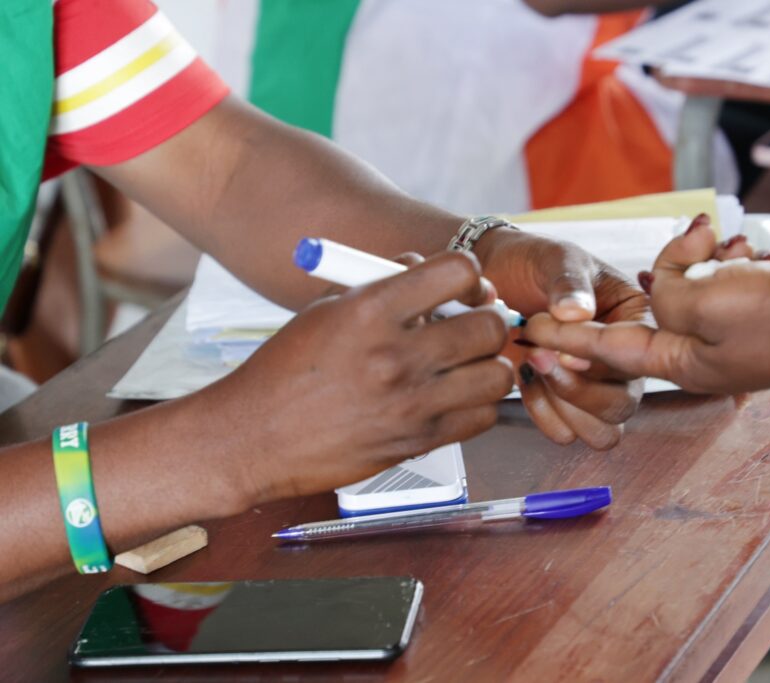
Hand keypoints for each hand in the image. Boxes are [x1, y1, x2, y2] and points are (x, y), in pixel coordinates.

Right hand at [208, 252, 513, 505]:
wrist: (253, 437)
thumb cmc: (288, 368)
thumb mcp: (327, 307)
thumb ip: (385, 283)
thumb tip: (439, 273)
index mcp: (371, 310)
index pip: (459, 271)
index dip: (470, 277)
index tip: (464, 289)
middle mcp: (396, 355)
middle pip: (489, 326)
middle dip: (487, 320)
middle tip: (474, 326)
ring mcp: (411, 403)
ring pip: (497, 375)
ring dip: (488, 365)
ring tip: (468, 365)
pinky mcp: (419, 441)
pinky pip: (484, 417)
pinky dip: (478, 405)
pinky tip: (456, 398)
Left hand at [474, 228, 646, 449]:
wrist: (494, 274)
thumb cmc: (531, 261)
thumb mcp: (554, 258)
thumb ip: (568, 282)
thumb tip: (575, 313)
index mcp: (634, 321)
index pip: (634, 359)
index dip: (595, 359)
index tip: (556, 340)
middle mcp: (622, 361)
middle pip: (622, 405)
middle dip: (576, 389)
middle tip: (535, 354)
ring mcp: (594, 387)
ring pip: (600, 431)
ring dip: (562, 407)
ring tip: (530, 366)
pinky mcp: (562, 404)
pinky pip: (566, 433)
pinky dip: (543, 414)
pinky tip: (524, 378)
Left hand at [522, 216, 769, 394]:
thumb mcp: (703, 304)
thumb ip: (665, 295)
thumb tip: (659, 290)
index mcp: (676, 361)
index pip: (602, 347)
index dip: (564, 336)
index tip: (527, 331)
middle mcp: (692, 353)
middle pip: (651, 309)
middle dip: (669, 269)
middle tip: (700, 243)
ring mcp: (719, 336)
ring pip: (686, 287)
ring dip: (703, 259)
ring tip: (734, 243)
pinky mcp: (742, 317)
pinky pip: (717, 283)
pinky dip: (727, 261)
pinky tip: (750, 248)